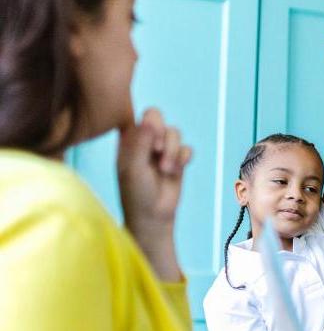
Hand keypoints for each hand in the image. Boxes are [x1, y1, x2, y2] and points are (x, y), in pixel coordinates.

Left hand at [117, 107, 190, 235]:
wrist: (152, 214)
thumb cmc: (136, 192)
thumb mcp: (134, 167)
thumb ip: (141, 141)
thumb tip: (150, 119)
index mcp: (128, 138)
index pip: (141, 116)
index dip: (150, 124)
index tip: (150, 142)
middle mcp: (145, 140)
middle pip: (160, 119)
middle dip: (164, 137)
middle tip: (158, 152)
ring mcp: (161, 150)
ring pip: (175, 133)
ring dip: (173, 151)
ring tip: (166, 169)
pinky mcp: (176, 160)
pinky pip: (187, 148)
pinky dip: (183, 158)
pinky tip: (176, 170)